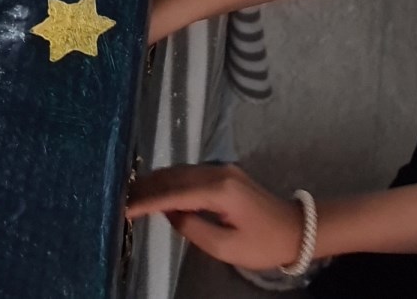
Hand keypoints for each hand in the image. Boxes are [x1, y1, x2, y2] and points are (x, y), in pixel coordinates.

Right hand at [127, 164, 303, 270]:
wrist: (297, 229)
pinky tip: (157, 190)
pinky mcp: (226, 173)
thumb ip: (193, 228)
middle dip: (145, 187)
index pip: (173, 194)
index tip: (124, 209)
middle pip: (173, 176)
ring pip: (180, 172)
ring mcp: (224, 170)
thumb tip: (169, 213)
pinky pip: (190, 173)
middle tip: (119, 199)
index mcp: (220, 191)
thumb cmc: (263, 243)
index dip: (147, 201)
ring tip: (131, 195)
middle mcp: (220, 173)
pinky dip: (170, 181)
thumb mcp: (225, 247)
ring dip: (156, 182)